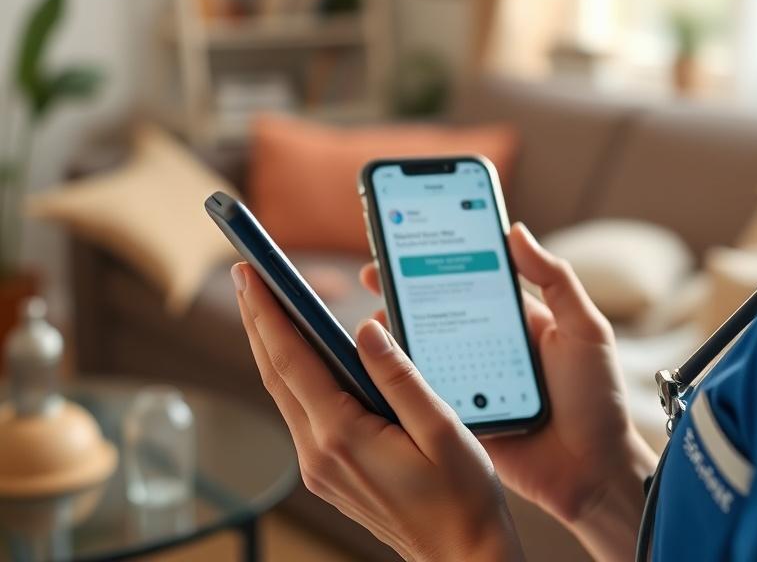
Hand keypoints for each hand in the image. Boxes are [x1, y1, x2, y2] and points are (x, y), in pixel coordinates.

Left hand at [233, 263, 523, 561]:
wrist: (461, 555)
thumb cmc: (461, 496)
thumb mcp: (442, 428)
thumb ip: (399, 376)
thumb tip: (364, 329)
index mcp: (343, 436)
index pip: (293, 359)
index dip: (268, 311)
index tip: (251, 273)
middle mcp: (319, 453)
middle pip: (276, 373)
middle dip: (258, 318)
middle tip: (246, 273)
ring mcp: (319, 466)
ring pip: (284, 392)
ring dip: (272, 344)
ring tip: (266, 302)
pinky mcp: (328, 471)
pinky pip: (300, 411)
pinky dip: (293, 373)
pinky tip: (300, 352)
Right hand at [360, 223, 657, 561]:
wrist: (594, 473)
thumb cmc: (598, 398)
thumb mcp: (585, 330)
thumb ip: (555, 280)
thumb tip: (515, 230)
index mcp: (515, 318)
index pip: (470, 278)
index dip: (440, 258)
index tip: (408, 238)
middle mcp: (487, 344)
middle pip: (438, 310)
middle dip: (404, 289)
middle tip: (373, 273)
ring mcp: (470, 380)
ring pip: (424, 350)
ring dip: (396, 334)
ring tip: (371, 319)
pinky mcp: (459, 415)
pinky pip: (424, 393)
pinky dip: (400, 380)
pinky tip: (376, 366)